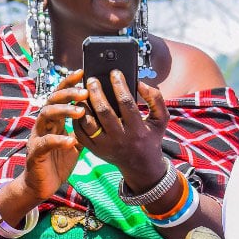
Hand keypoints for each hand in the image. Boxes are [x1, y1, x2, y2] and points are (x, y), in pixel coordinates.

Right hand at [14, 69, 85, 206]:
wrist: (42, 185)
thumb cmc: (59, 161)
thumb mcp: (76, 142)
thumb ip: (84, 128)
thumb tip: (104, 114)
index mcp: (54, 120)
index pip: (60, 95)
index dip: (69, 82)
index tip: (83, 72)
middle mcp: (44, 124)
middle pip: (52, 100)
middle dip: (68, 93)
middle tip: (85, 91)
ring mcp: (38, 136)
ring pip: (45, 115)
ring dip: (63, 111)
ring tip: (80, 111)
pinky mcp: (35, 153)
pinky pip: (45, 143)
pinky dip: (58, 140)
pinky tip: (70, 140)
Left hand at [74, 70, 168, 192]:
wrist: (141, 166)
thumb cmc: (150, 137)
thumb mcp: (161, 119)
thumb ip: (155, 99)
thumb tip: (140, 83)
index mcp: (137, 130)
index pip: (126, 103)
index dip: (119, 85)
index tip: (115, 72)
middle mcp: (120, 139)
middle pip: (104, 111)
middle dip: (96, 92)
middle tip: (92, 79)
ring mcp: (105, 146)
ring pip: (88, 123)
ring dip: (83, 105)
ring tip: (82, 92)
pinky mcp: (94, 150)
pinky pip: (81, 133)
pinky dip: (77, 119)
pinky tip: (79, 107)